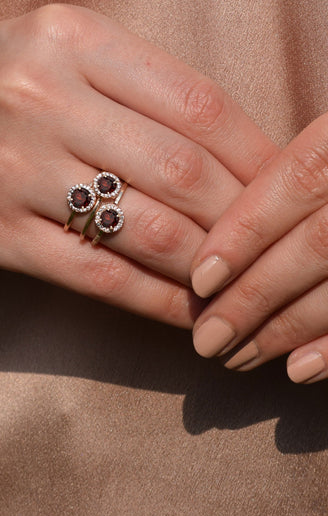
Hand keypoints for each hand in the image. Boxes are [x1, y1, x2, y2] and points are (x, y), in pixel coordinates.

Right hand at [0, 0, 274, 327]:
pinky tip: (186, 317)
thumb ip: (120, 83)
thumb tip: (216, 146)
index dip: (258, 155)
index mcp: (66, 36)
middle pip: (184, 169)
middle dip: (244, 220)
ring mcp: (11, 166)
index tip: (287, 189)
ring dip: (209, 269)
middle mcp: (41, 93)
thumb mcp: (36, 45)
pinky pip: (94, 275)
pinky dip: (154, 303)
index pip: (196, 103)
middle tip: (277, 249)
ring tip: (241, 288)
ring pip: (146, 229)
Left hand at [191, 112, 327, 381]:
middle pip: (319, 242)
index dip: (244, 231)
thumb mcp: (320, 145)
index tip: (200, 280)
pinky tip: (299, 370)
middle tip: (206, 338)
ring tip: (237, 357)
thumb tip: (206, 240)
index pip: (296, 181)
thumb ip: (286, 172)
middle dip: (255, 295)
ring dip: (289, 328)